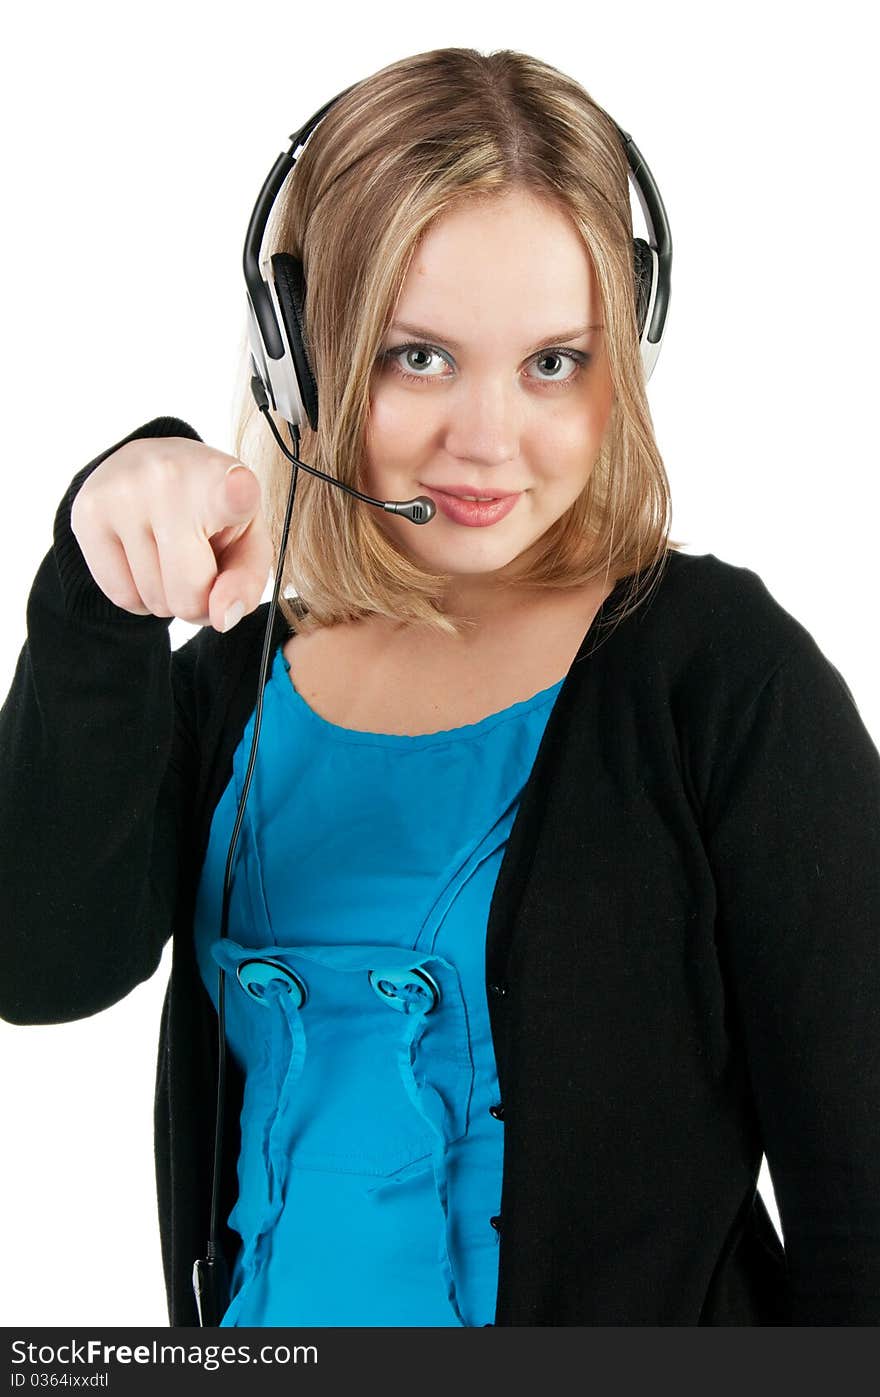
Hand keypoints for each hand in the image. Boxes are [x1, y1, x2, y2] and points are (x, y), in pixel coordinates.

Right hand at [70, 436, 273, 631]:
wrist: (151, 462)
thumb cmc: (211, 509)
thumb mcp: (247, 540)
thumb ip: (245, 584)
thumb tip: (221, 618)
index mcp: (222, 478)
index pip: (232, 492)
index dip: (237, 494)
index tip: (240, 485)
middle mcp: (168, 478)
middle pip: (187, 593)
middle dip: (196, 599)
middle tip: (198, 563)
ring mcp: (121, 494)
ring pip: (152, 599)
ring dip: (166, 595)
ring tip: (170, 553)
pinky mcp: (86, 514)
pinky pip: (121, 596)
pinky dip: (139, 595)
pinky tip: (144, 558)